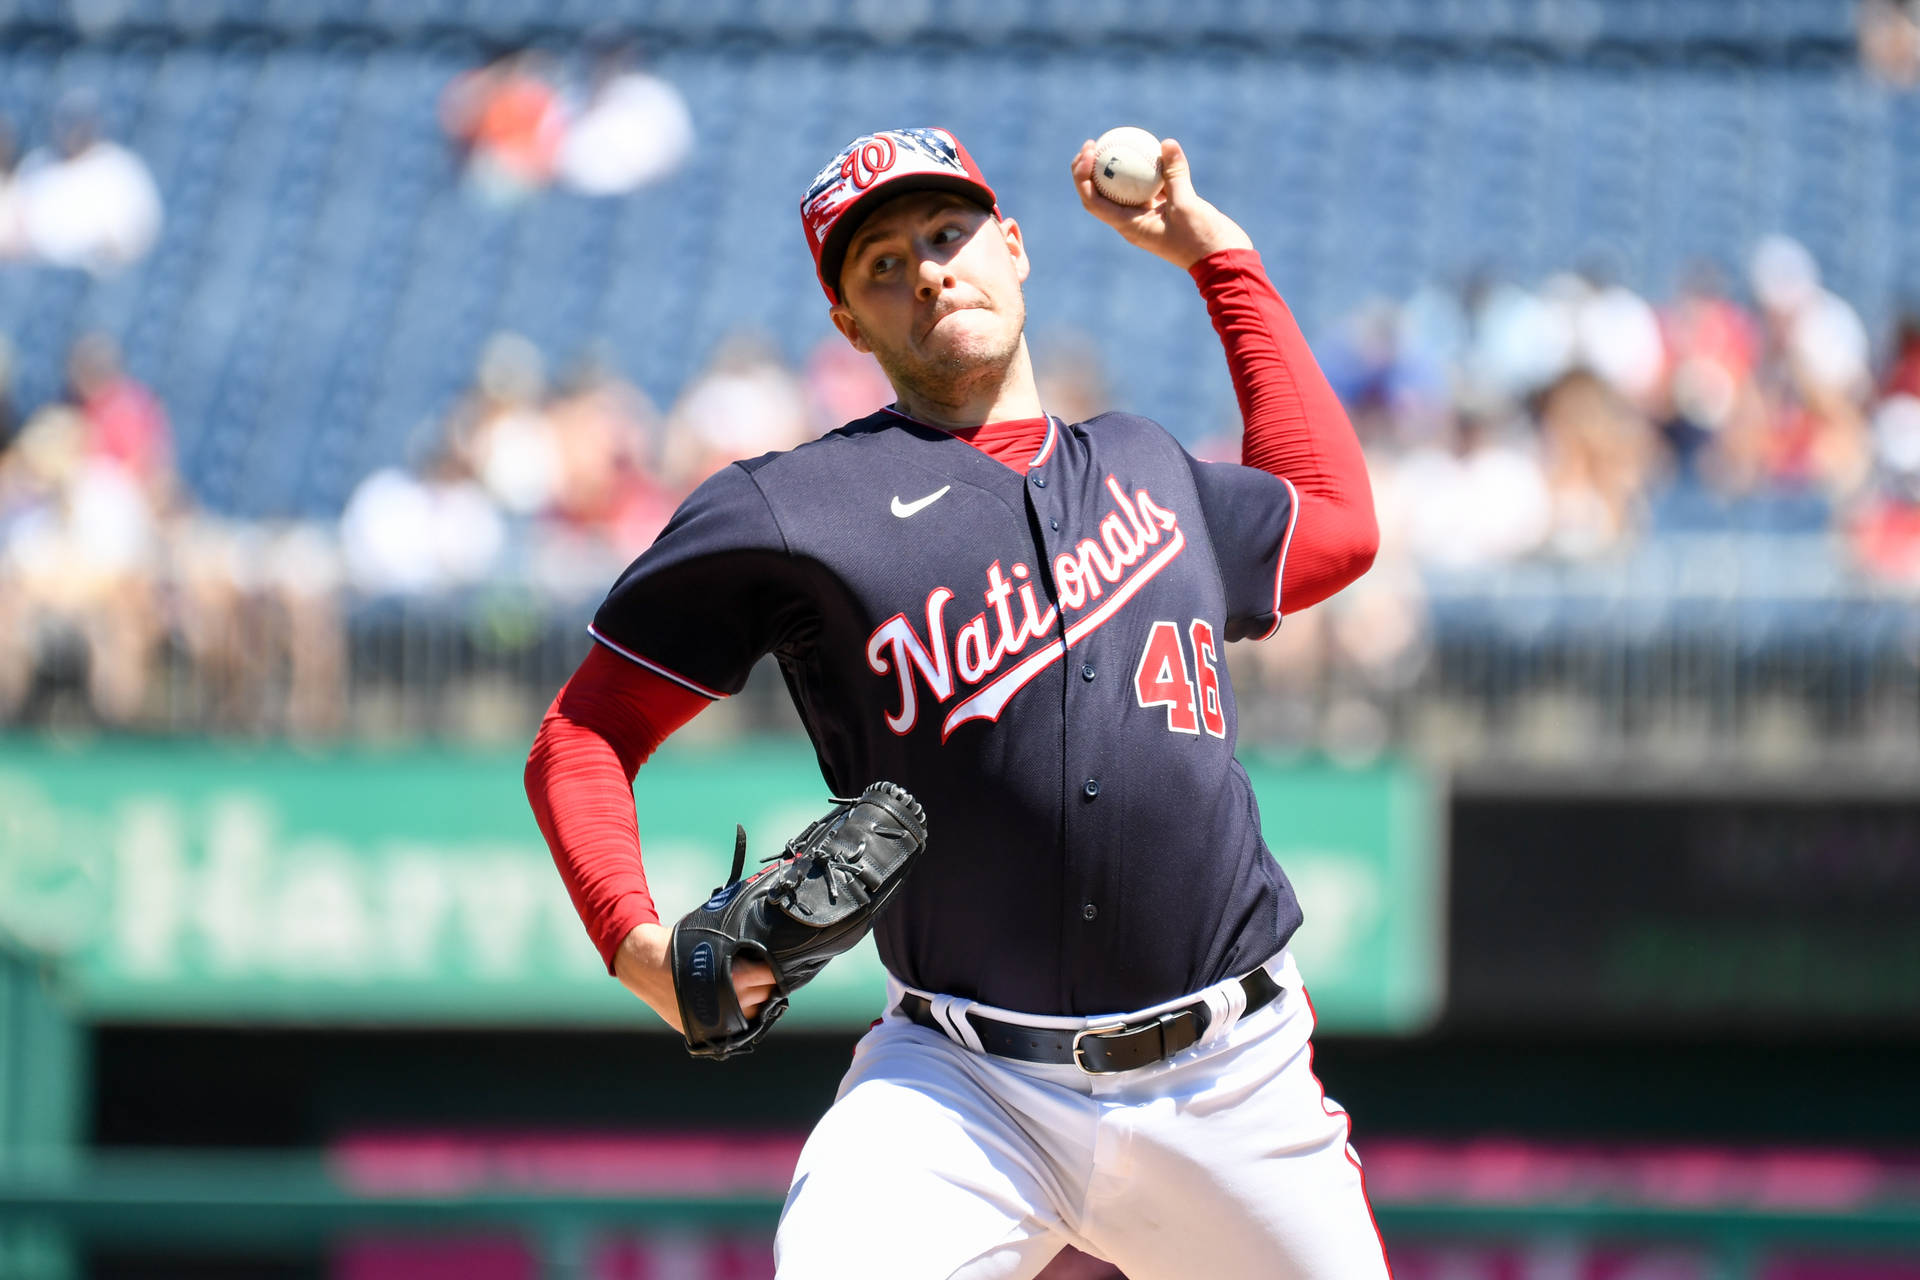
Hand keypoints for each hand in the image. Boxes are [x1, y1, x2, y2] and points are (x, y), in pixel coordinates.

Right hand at [614, 921, 777, 1031]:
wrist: (645, 964)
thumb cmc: (681, 944)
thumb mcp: (715, 933)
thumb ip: (741, 938)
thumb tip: (766, 932)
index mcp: (738, 978)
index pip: (772, 977)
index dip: (775, 967)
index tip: (776, 960)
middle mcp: (732, 1002)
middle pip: (766, 995)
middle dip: (767, 982)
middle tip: (763, 970)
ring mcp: (719, 1020)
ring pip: (753, 1013)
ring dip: (755, 1000)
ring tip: (750, 984)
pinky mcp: (707, 1030)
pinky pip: (734, 1026)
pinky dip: (738, 1014)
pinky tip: (735, 999)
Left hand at [1070, 136, 1252, 269]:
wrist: (1224, 259)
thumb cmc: (1202, 239)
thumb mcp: (1187, 204)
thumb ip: (1174, 174)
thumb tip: (1167, 143)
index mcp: (1128, 226)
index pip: (1093, 201)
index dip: (1083, 176)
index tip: (1089, 152)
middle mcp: (1132, 221)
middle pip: (1100, 193)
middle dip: (1090, 168)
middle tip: (1094, 142)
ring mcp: (1147, 216)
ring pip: (1124, 189)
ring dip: (1116, 167)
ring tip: (1114, 140)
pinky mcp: (1164, 210)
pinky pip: (1149, 185)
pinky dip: (1148, 168)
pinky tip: (1151, 147)